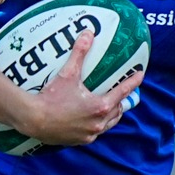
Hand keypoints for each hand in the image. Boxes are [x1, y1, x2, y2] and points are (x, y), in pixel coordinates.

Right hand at [8, 32, 143, 146]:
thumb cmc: (51, 97)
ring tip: (111, 106)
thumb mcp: (68, 74)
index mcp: (100, 106)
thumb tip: (88, 33)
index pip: (122, 92)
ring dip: (112, 114)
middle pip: (118, 110)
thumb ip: (79, 53)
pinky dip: (98, 125)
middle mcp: (98, 123)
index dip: (132, 82)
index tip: (140, 75)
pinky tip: (92, 120)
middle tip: (122, 92)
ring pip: (108, 124)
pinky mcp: (80, 141)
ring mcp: (90, 134)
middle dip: (121, 101)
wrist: (33, 119)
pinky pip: (95, 133)